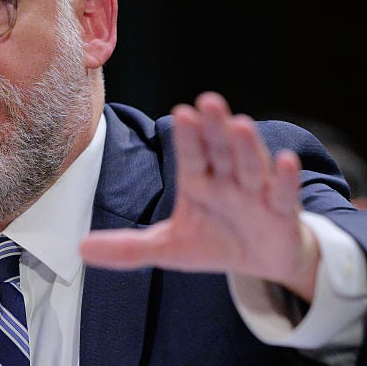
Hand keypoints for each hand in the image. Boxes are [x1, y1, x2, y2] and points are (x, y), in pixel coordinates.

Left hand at [80, 91, 318, 300]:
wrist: (262, 262)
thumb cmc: (216, 243)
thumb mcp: (168, 249)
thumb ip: (127, 248)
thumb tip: (79, 249)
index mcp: (198, 181)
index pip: (191, 156)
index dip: (188, 138)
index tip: (182, 115)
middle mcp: (228, 179)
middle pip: (220, 150)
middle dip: (215, 129)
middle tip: (208, 102)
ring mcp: (257, 193)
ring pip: (251, 166)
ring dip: (247, 147)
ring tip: (240, 125)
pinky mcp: (282, 212)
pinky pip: (284, 193)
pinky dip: (286, 179)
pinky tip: (286, 161)